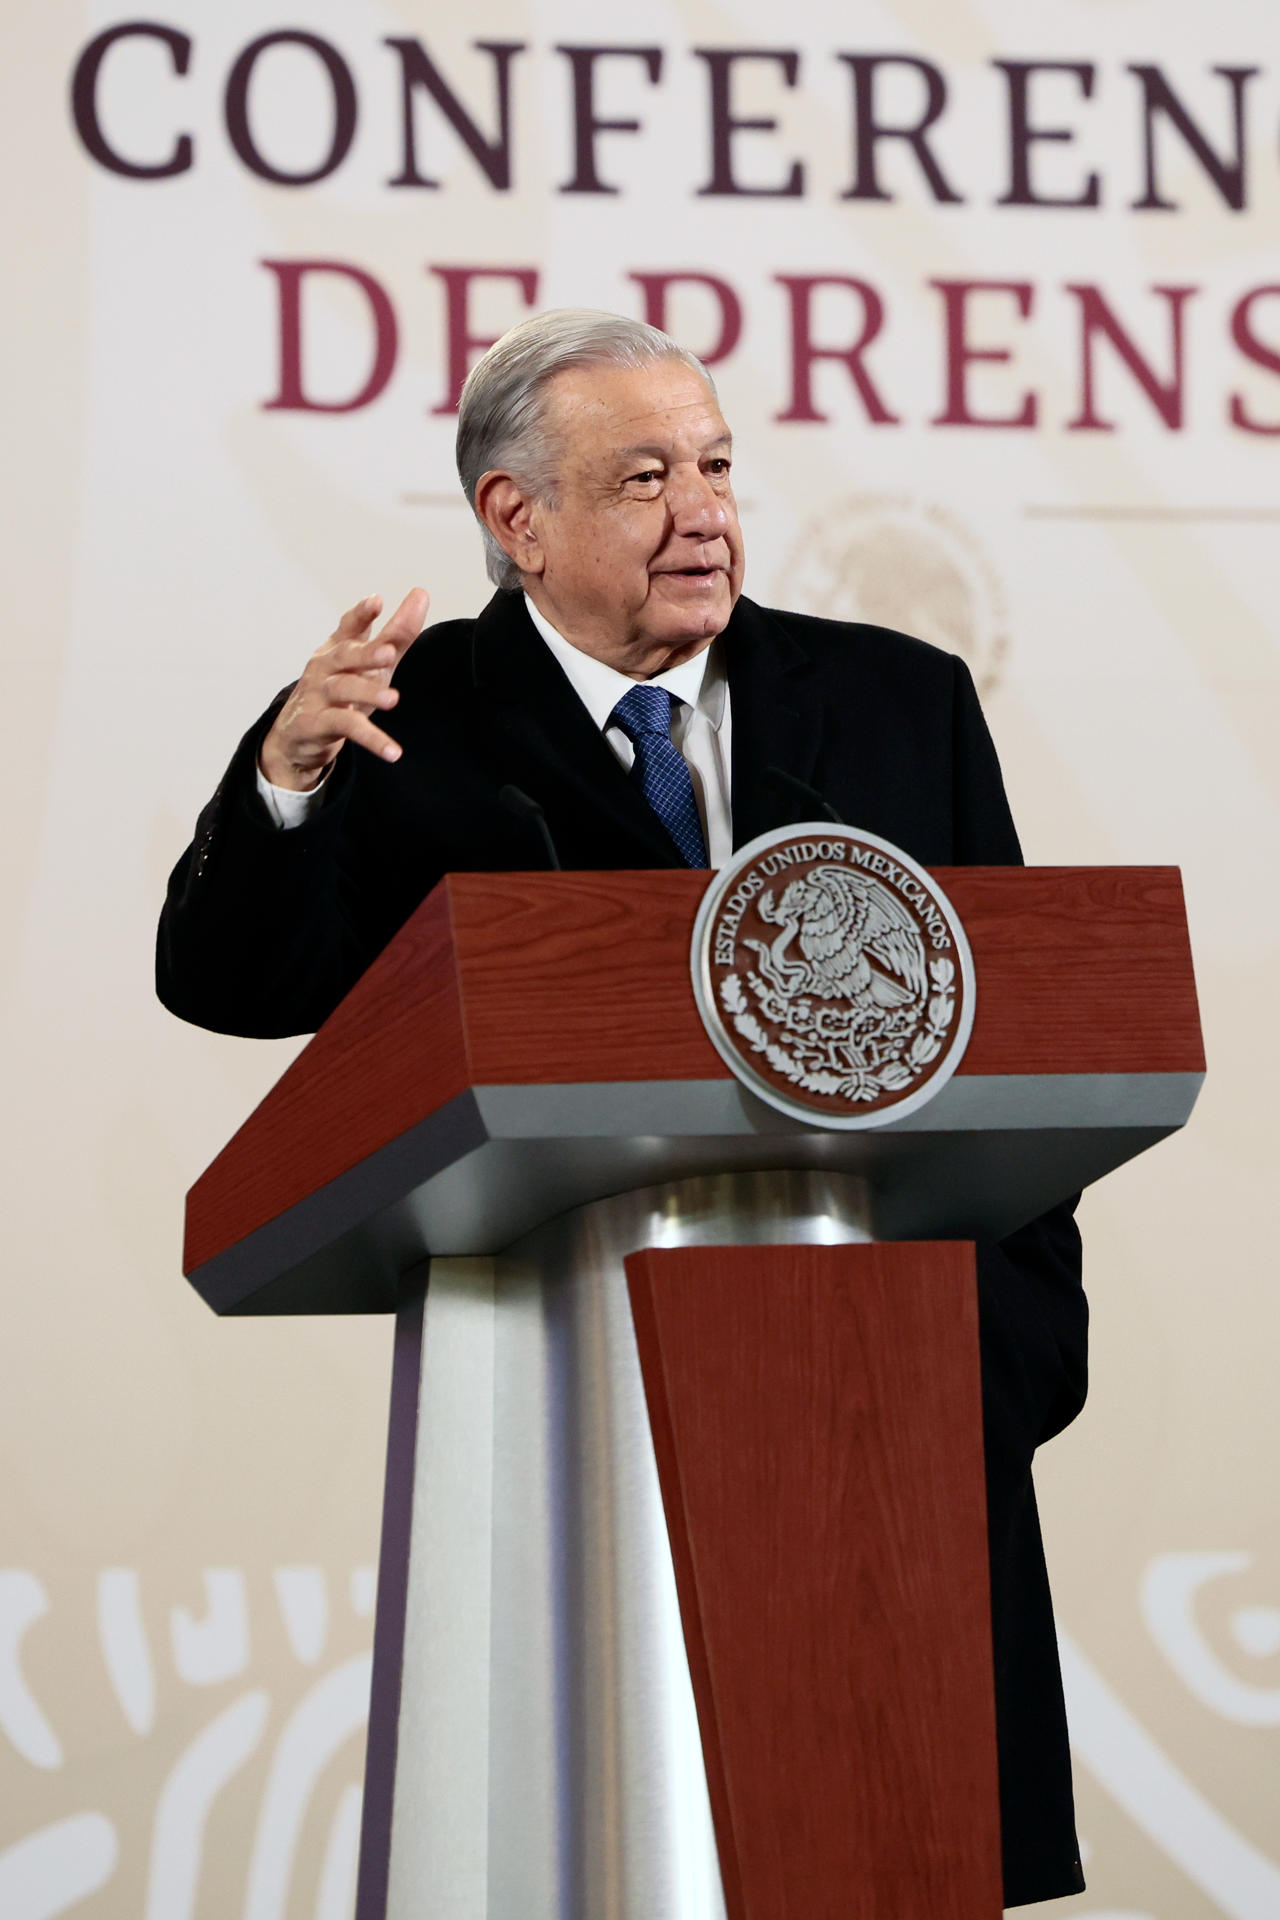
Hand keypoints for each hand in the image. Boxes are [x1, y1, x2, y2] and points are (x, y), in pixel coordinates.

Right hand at [258, 588, 429, 790]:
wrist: (299, 734)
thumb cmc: (341, 691)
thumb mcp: (371, 664)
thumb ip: (396, 634)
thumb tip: (421, 594)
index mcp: (338, 648)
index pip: (348, 627)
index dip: (361, 614)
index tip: (376, 601)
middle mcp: (325, 666)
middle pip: (346, 655)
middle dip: (366, 653)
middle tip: (388, 653)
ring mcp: (318, 694)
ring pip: (344, 690)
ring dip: (368, 694)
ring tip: (392, 700)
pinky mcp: (317, 723)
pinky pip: (347, 728)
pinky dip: (371, 739)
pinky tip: (393, 751)